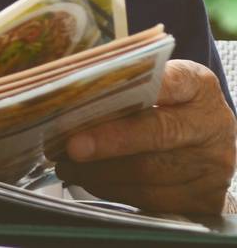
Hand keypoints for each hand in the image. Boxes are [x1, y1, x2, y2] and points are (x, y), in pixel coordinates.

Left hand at [56, 59, 236, 214]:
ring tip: (69, 167)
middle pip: (158, 134)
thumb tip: (68, 96)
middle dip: (108, 142)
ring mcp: (213, 165)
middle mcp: (212, 125)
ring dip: (101, 173)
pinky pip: (153, 200)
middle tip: (70, 148)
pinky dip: (115, 192)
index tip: (84, 103)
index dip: (127, 91)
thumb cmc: (167, 106)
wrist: (206, 142)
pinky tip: (92, 181)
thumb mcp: (155, 84)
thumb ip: (122, 85)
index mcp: (198, 86)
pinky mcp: (207, 198)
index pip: (166, 83)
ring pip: (150, 173)